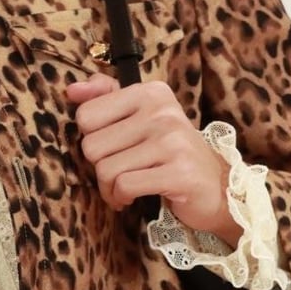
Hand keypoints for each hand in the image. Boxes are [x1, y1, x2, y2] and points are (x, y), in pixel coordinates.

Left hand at [64, 74, 239, 242]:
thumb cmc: (171, 152)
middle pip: (92, 145)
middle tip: (118, 172)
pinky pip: (124, 186)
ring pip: (105, 169)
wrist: (218, 187)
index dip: (92, 138)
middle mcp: (162, 112)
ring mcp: (173, 142)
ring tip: (123, 188)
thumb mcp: (141, 117)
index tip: (112, 147)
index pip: (87, 115)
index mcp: (150, 93)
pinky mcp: (179, 173)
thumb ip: (106, 97)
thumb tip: (72, 90)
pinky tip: (130, 199)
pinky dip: (120, 198)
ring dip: (108, 188)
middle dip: (99, 167)